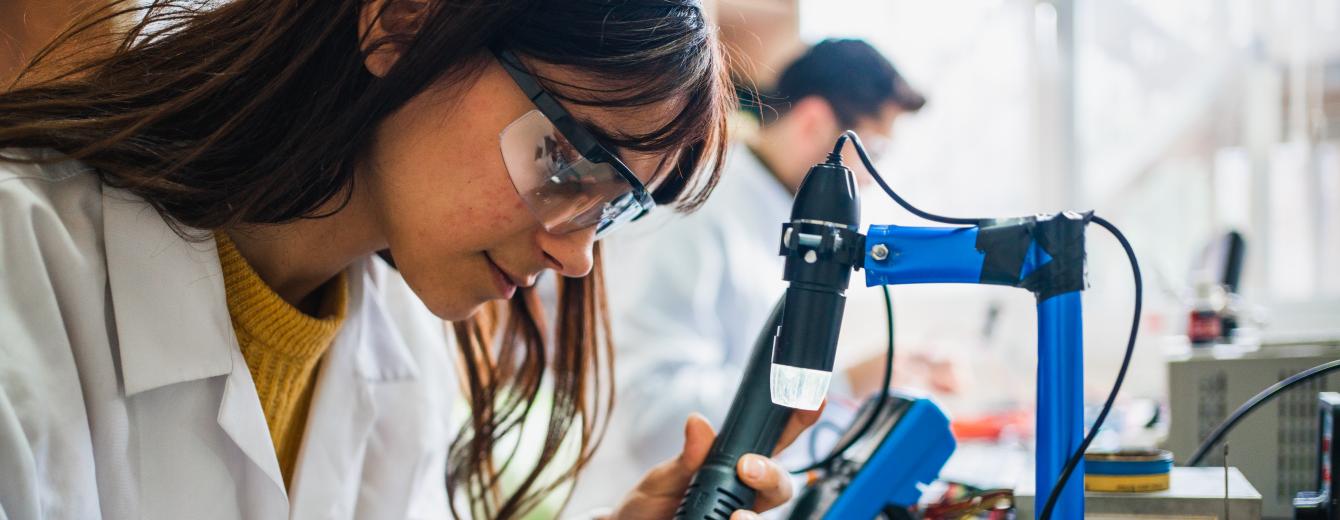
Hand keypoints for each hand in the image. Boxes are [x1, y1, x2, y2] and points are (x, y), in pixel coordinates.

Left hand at [608, 405, 821, 519]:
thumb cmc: (652, 501)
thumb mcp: (665, 475)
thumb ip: (688, 455)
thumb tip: (698, 422)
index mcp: (733, 465)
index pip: (772, 441)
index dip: (796, 420)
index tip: (811, 400)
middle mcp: (744, 493)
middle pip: (780, 483)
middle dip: (772, 473)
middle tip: (748, 468)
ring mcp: (740, 516)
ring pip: (771, 511)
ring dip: (757, 514)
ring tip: (737, 517)